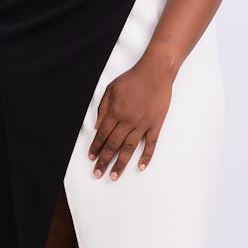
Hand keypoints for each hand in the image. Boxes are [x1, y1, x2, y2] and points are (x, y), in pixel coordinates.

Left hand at [87, 57, 173, 180]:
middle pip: (113, 145)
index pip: (102, 135)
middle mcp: (127, 120)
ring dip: (121, 163)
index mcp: (115, 112)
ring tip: (114, 176)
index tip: (91, 158)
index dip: (96, 148)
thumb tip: (96, 126)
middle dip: (104, 161)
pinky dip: (146, 156)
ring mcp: (142, 124)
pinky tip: (140, 166)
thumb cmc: (133, 78)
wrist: (155, 72)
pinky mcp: (155, 124)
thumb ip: (102, 108)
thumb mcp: (111, 88)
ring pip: (129, 148)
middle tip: (98, 173)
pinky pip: (150, 144)